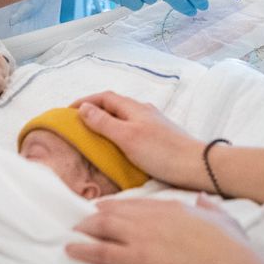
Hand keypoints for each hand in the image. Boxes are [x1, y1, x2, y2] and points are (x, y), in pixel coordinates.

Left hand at [67, 196, 261, 263]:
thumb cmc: (231, 250)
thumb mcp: (225, 220)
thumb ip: (211, 209)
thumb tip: (205, 200)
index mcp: (175, 208)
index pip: (143, 204)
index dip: (125, 206)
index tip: (114, 207)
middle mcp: (153, 218)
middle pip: (118, 211)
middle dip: (99, 213)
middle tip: (86, 216)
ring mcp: (141, 237)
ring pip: (104, 227)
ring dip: (87, 229)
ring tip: (75, 232)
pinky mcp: (133, 260)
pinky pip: (100, 253)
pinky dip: (83, 250)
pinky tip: (71, 250)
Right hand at [72, 92, 206, 187]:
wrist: (196, 166)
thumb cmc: (161, 152)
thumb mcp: (126, 137)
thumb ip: (104, 122)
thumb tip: (83, 108)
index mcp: (134, 108)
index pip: (104, 97)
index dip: (85, 101)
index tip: (67, 111)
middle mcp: (144, 111)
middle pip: (113, 105)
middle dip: (94, 110)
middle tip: (77, 124)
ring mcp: (153, 124)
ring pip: (123, 117)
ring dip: (106, 122)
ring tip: (93, 136)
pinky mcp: (159, 137)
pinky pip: (132, 129)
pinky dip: (118, 133)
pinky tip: (118, 147)